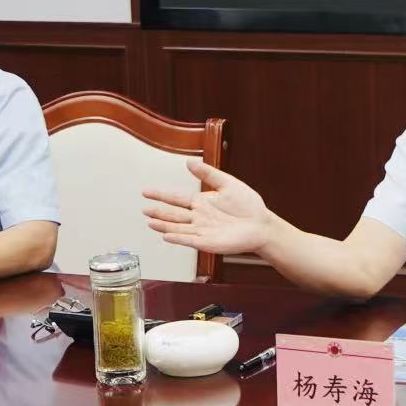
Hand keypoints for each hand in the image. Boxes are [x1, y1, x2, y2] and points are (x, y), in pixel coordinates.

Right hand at [143, 160, 274, 255]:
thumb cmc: (248, 205)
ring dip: (164, 225)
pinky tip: (167, 236)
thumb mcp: (228, 183)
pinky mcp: (208, 243)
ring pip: (178, 228)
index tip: (146, 192)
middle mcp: (198, 217)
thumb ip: (208, 173)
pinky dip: (178, 238)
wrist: (261, 224)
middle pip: (173, 214)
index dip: (161, 195)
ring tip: (149, 222)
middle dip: (158, 211)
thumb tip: (189, 162)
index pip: (176, 198)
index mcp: (202, 202)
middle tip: (144, 209)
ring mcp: (202, 230)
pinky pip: (190, 240)